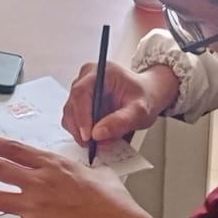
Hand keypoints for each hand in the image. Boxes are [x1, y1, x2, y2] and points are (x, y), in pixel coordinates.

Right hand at [61, 62, 178, 147]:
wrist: (147, 95)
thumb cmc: (144, 97)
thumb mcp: (139, 110)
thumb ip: (121, 121)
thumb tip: (98, 133)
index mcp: (101, 72)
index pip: (81, 92)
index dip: (81, 116)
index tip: (88, 136)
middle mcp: (87, 78)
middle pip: (72, 105)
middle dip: (81, 128)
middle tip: (94, 145)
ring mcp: (82, 90)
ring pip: (70, 114)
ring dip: (81, 132)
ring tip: (101, 140)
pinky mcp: (80, 102)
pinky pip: (74, 119)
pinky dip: (82, 131)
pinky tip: (97, 135)